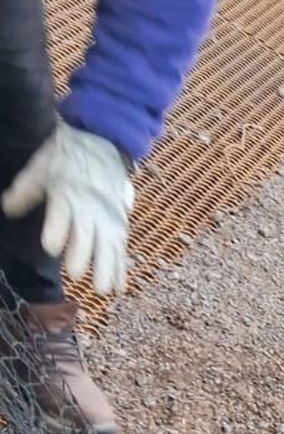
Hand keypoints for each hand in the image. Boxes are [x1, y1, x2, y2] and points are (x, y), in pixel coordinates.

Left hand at [2, 121, 133, 295]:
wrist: (103, 142)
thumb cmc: (68, 157)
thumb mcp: (42, 167)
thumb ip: (25, 190)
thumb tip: (8, 209)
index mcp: (67, 193)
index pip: (61, 214)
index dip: (56, 230)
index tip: (51, 246)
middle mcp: (89, 208)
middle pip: (86, 234)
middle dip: (81, 254)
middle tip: (75, 274)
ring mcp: (107, 218)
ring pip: (108, 247)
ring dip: (105, 269)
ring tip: (102, 291)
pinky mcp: (120, 225)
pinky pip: (121, 250)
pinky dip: (121, 269)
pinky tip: (118, 288)